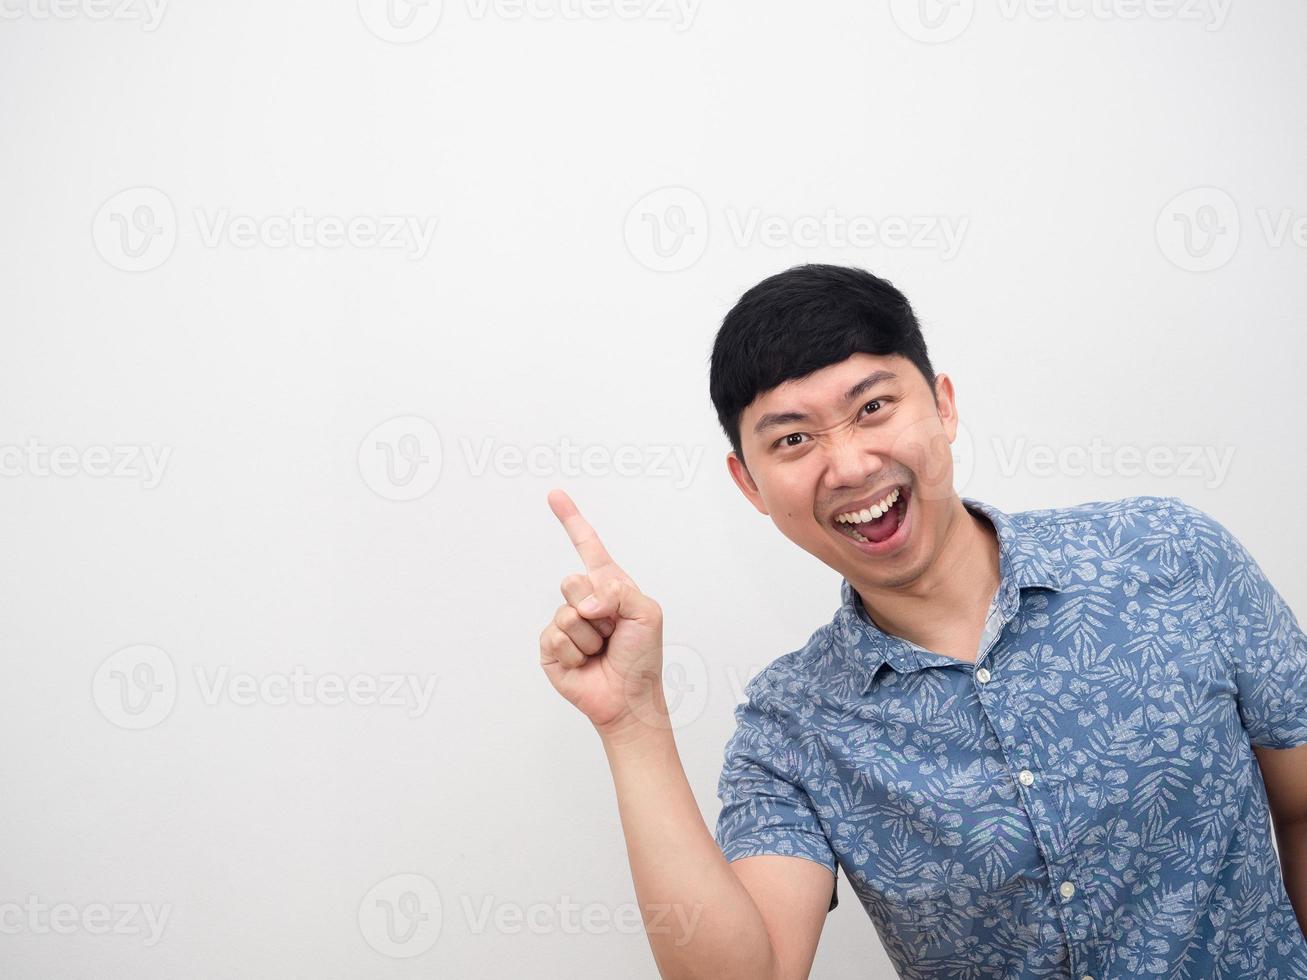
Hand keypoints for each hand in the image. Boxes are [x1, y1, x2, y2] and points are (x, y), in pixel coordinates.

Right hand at [540, 489, 666, 736]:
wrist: (629, 699)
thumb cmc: (642, 658)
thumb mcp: (647, 613)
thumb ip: (618, 592)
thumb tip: (583, 603)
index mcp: (609, 586)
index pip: (588, 546)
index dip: (571, 520)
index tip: (554, 495)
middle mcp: (584, 601)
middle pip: (573, 580)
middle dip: (597, 606)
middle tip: (612, 631)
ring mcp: (566, 624)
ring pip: (566, 612)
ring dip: (591, 636)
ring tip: (603, 650)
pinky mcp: (550, 648)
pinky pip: (555, 637)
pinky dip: (576, 652)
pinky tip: (586, 663)